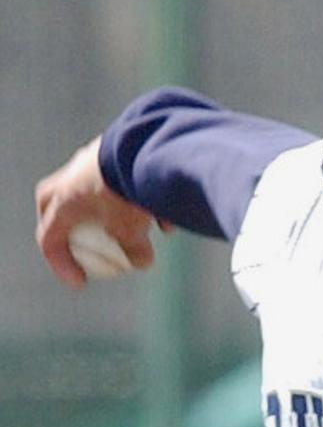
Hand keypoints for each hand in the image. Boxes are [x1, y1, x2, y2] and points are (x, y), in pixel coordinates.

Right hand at [35, 137, 166, 288]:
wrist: (147, 144)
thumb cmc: (131, 191)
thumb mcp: (132, 228)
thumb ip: (134, 249)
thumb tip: (142, 262)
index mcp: (63, 199)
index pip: (48, 237)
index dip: (61, 263)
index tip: (81, 282)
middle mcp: (72, 175)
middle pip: (57, 204)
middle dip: (69, 226)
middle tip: (83, 242)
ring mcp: (92, 157)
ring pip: (98, 189)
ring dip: (119, 212)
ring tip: (149, 229)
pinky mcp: (116, 146)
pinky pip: (123, 177)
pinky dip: (141, 196)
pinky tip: (169, 215)